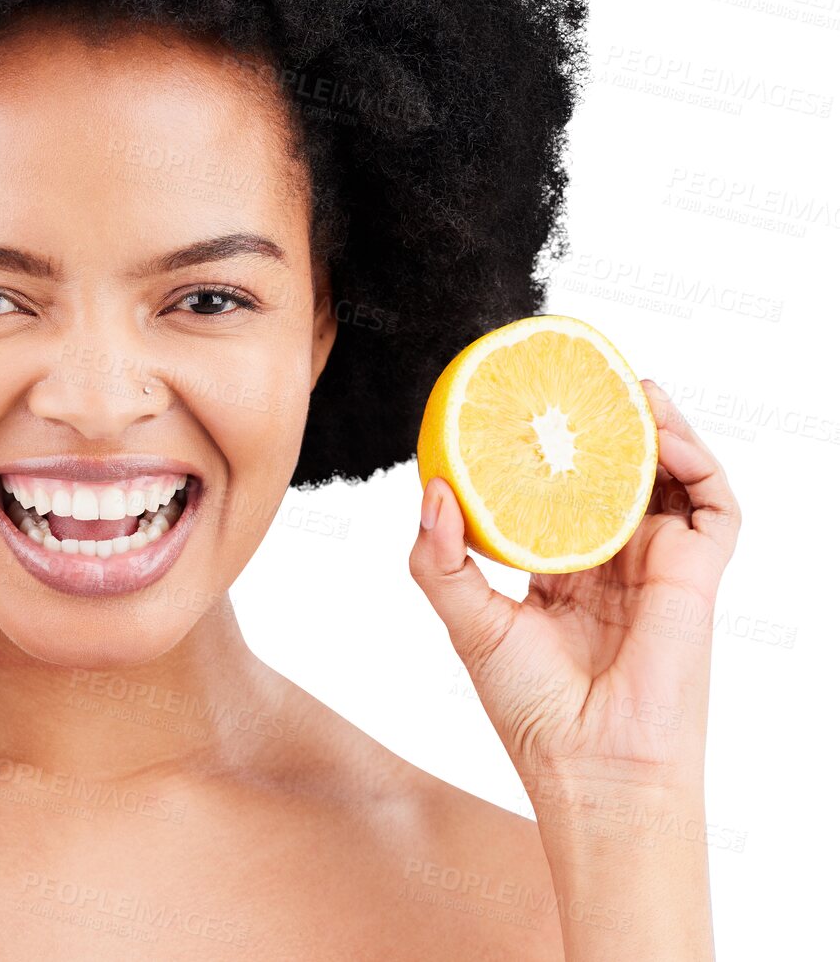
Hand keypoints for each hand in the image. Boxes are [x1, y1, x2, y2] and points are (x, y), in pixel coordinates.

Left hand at [408, 379, 740, 796]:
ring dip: (656, 428)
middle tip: (586, 376)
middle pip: (616, 473)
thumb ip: (438, 559)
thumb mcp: (467, 621)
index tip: (523, 402)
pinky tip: (664, 435)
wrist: (591, 768)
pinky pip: (714, 507)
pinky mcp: (696, 576)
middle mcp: (612, 560)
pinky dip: (697, 464)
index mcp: (560, 569)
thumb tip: (431, 489)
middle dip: (606, 424)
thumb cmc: (530, 709)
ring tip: (631, 387)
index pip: (556, 490)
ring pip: (669, 477)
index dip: (547, 448)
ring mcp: (657, 565)